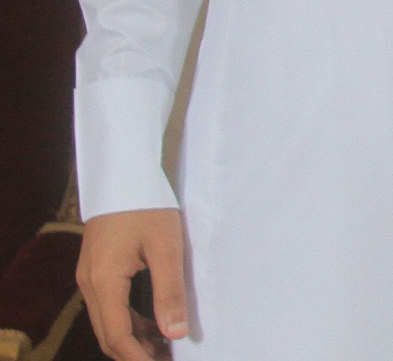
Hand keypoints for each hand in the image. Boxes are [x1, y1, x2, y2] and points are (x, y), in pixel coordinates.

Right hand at [77, 208, 188, 360]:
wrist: (123, 176)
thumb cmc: (148, 206)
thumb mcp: (166, 248)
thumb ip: (170, 292)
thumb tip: (176, 333)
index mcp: (104, 282)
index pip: (117, 335)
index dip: (139, 357)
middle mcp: (89, 284)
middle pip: (108, 334)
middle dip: (135, 352)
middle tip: (167, 359)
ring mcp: (90, 277)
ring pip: (108, 321)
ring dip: (133, 338)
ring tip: (165, 347)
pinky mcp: (96, 270)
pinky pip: (109, 306)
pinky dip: (128, 320)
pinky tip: (153, 324)